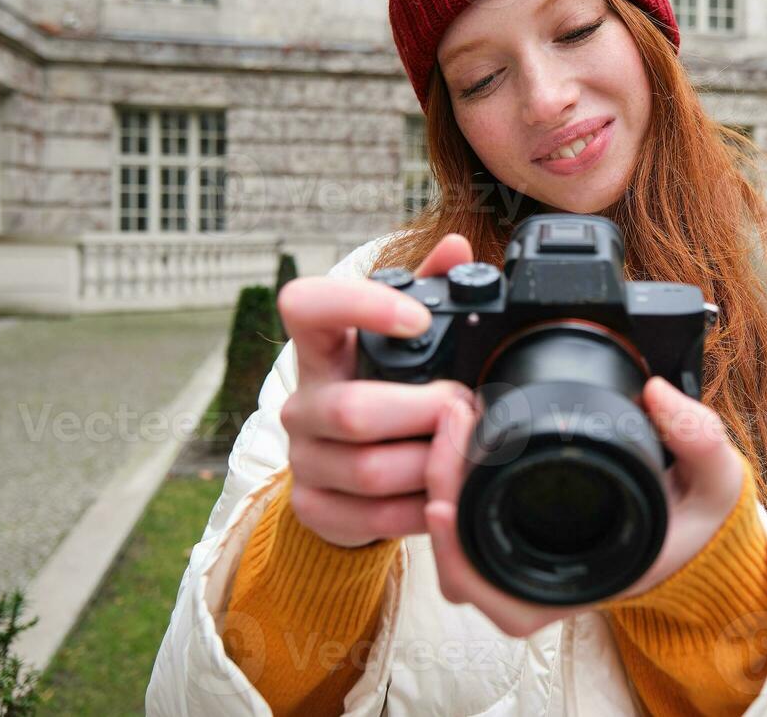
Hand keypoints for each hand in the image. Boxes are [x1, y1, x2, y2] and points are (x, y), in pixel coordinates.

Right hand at [278, 234, 478, 547]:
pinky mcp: (312, 508)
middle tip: (464, 406)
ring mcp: (301, 457)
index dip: (358, 306)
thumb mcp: (406, 343)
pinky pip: (372, 518)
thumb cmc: (386, 390)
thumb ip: (431, 291)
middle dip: (424, 412)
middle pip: (352, 411)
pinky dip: (421, 509)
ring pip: (369, 470)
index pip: (304, 305)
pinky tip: (443, 495)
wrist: (351, 475)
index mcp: (321, 347)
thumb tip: (456, 248)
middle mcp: (302, 400)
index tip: (418, 321)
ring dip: (430, 463)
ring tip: (464, 450)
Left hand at [422, 374, 746, 636]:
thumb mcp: (715, 481)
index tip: (441, 504)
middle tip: (450, 421)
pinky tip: (458, 432)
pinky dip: (451, 481)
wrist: (700, 525)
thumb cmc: (698, 517)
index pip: (495, 591)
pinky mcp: (517, 528)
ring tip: (452, 420)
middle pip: (456, 560)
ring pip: (452, 539)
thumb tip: (657, 393)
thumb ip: (697, 437)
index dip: (456, 555)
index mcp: (579, 581)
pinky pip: (464, 518)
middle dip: (437, 490)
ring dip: (438, 482)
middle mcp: (543, 580)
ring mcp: (525, 559)